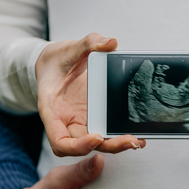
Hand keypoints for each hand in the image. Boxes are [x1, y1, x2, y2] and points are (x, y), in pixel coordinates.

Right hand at [36, 33, 144, 155]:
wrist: (55, 64)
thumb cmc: (57, 60)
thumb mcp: (69, 48)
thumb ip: (89, 43)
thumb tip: (110, 42)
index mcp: (51, 110)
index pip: (59, 140)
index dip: (77, 145)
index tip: (97, 136)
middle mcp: (64, 122)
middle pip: (82, 146)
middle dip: (108, 146)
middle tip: (130, 141)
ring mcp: (78, 123)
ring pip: (96, 144)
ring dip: (116, 145)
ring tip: (137, 140)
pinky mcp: (91, 120)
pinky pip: (104, 132)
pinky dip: (118, 135)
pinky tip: (136, 132)